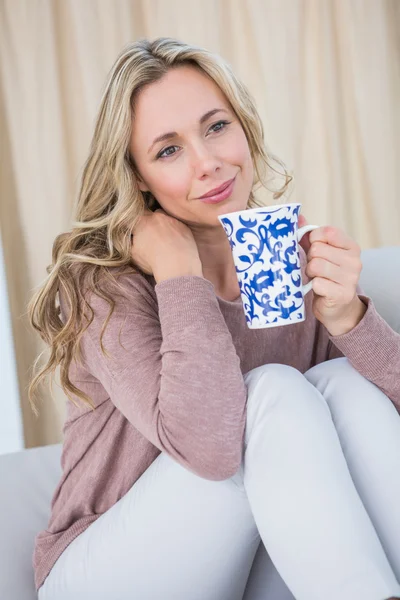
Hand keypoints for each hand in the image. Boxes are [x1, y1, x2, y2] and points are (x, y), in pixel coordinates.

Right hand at [130, 208, 202, 282]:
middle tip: (150, 237)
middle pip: (151, 215)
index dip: (135, 224)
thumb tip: (132, 239)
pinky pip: (177, 225)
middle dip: (149, 224)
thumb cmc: (153, 261)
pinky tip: (175, 243)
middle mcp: (158, 217)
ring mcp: (173, 221)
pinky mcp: (184, 227)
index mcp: (142, 222)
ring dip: (163, 226)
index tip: (136, 231)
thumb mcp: (133, 254)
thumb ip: (131, 242)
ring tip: (163, 240)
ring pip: (165, 219)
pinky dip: (175, 231)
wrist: (177, 266)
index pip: (135, 216)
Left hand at [298, 214, 365, 334]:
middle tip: (315, 268)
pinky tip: (319, 290)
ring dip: (310, 273)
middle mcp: (355, 261)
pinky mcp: (342, 294)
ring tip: (316, 278)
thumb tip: (298, 217)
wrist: (337, 307)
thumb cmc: (326, 276)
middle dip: (310, 259)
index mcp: (351, 246)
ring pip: (316, 265)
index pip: (327, 232)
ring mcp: (351, 278)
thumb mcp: (319, 254)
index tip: (314, 249)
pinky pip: (317, 283)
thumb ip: (309, 236)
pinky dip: (313, 287)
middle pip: (318, 249)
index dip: (314, 240)